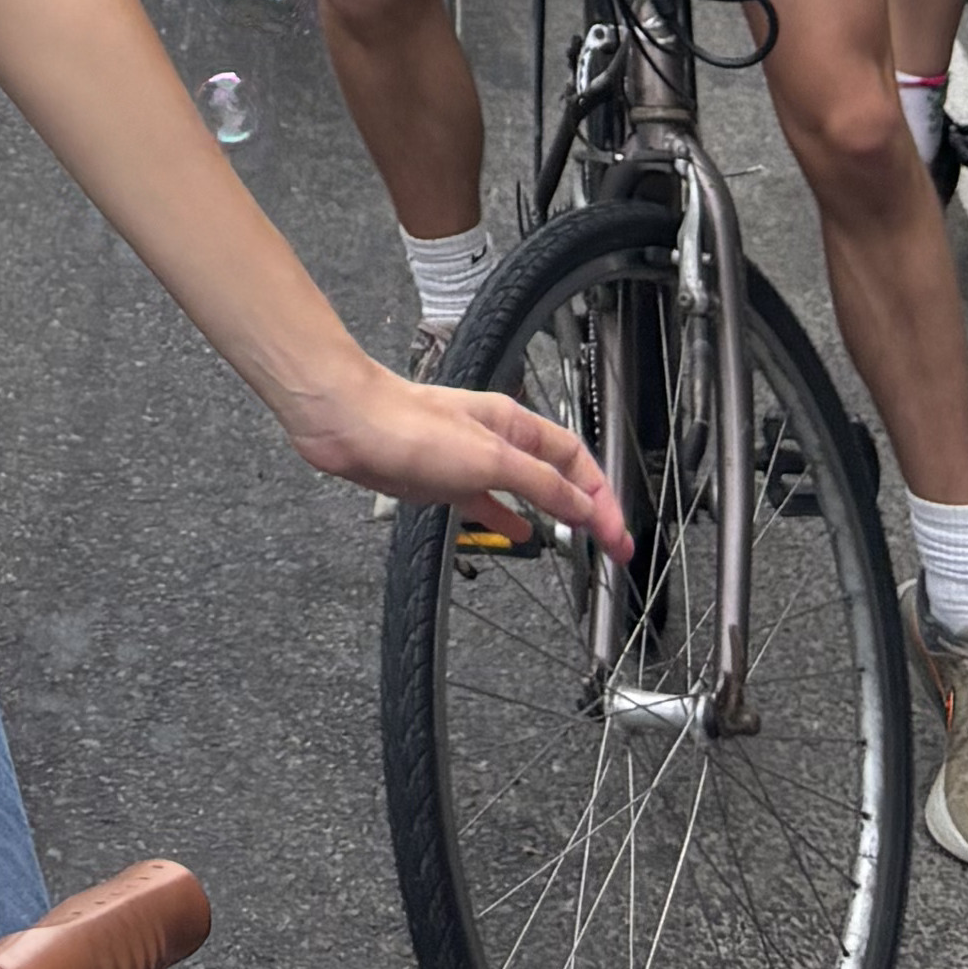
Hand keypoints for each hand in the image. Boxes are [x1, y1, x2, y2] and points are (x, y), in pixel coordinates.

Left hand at [292, 360, 633, 562]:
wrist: (347, 423)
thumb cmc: (409, 427)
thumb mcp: (490, 460)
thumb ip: (539, 484)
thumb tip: (583, 506)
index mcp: (516, 425)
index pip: (578, 462)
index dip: (604, 499)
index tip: (619, 537)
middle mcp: (497, 438)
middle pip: (558, 474)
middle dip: (589, 507)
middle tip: (612, 544)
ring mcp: (470, 459)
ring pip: (527, 489)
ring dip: (555, 514)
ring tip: (578, 541)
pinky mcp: (443, 478)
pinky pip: (488, 501)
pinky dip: (508, 517)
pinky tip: (516, 533)